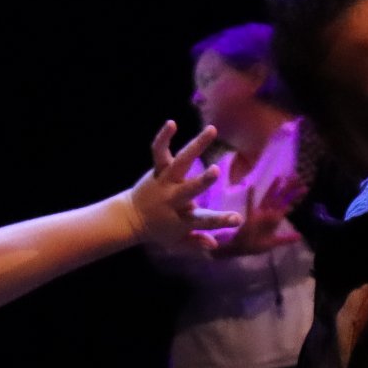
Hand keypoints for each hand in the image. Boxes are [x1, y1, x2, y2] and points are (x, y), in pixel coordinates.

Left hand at [126, 121, 232, 250]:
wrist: (130, 218)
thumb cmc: (160, 230)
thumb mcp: (177, 242)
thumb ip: (196, 243)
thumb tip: (214, 245)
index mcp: (182, 218)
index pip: (204, 221)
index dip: (221, 221)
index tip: (238, 219)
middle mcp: (173, 198)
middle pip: (189, 189)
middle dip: (202, 181)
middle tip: (215, 170)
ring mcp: (165, 182)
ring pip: (180, 162)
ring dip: (196, 146)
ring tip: (212, 130)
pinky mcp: (157, 170)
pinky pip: (158, 151)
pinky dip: (164, 137)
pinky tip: (172, 123)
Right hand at [214, 172, 308, 255]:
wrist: (243, 249)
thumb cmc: (257, 244)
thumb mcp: (274, 242)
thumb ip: (286, 239)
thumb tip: (300, 236)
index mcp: (275, 218)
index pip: (287, 204)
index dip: (294, 196)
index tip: (304, 187)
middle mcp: (268, 213)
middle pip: (279, 198)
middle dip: (287, 188)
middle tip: (297, 177)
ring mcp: (259, 214)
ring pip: (268, 199)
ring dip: (273, 189)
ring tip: (279, 178)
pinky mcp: (251, 217)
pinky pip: (251, 206)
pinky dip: (251, 197)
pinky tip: (252, 187)